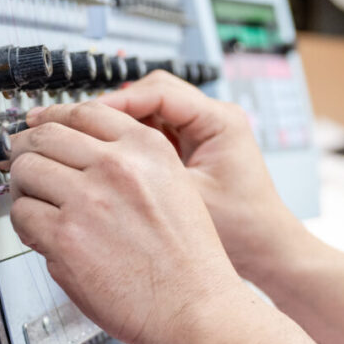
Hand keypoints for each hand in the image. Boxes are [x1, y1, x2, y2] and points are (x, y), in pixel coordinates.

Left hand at [7, 101, 242, 343]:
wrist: (194, 305)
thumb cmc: (189, 259)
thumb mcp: (176, 186)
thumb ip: (134, 163)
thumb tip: (82, 154)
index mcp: (147, 149)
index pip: (83, 112)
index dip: (53, 117)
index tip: (42, 124)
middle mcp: (117, 167)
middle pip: (44, 135)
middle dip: (27, 149)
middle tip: (24, 162)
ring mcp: (88, 200)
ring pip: (26, 172)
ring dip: (24, 187)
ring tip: (36, 202)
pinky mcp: (65, 237)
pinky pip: (22, 215)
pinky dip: (26, 224)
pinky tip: (43, 233)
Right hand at [96, 71, 313, 286]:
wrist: (266, 250)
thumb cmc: (243, 229)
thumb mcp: (189, 198)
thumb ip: (147, 174)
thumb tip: (97, 157)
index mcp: (221, 120)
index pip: (159, 92)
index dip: (116, 103)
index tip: (82, 118)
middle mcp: (214, 118)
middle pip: (152, 94)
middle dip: (113, 109)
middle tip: (76, 126)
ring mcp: (203, 132)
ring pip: (150, 111)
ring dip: (119, 125)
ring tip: (85, 143)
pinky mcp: (193, 149)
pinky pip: (155, 132)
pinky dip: (130, 142)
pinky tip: (106, 161)